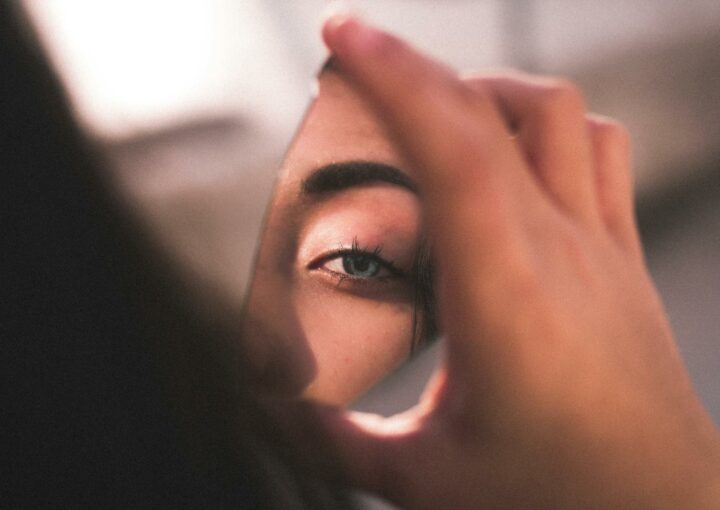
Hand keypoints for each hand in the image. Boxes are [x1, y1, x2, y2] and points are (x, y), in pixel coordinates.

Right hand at [286, 17, 719, 509]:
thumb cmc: (560, 498)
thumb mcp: (426, 477)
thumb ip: (335, 439)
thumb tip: (273, 413)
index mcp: (505, 298)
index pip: (452, 149)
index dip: (395, 76)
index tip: (343, 38)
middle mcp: (560, 253)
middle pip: (494, 113)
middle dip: (414, 67)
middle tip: (355, 68)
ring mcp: (600, 248)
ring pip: (560, 115)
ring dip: (488, 89)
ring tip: (433, 106)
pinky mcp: (620, 258)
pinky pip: (599, 153)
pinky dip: (548, 125)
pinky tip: (512, 153)